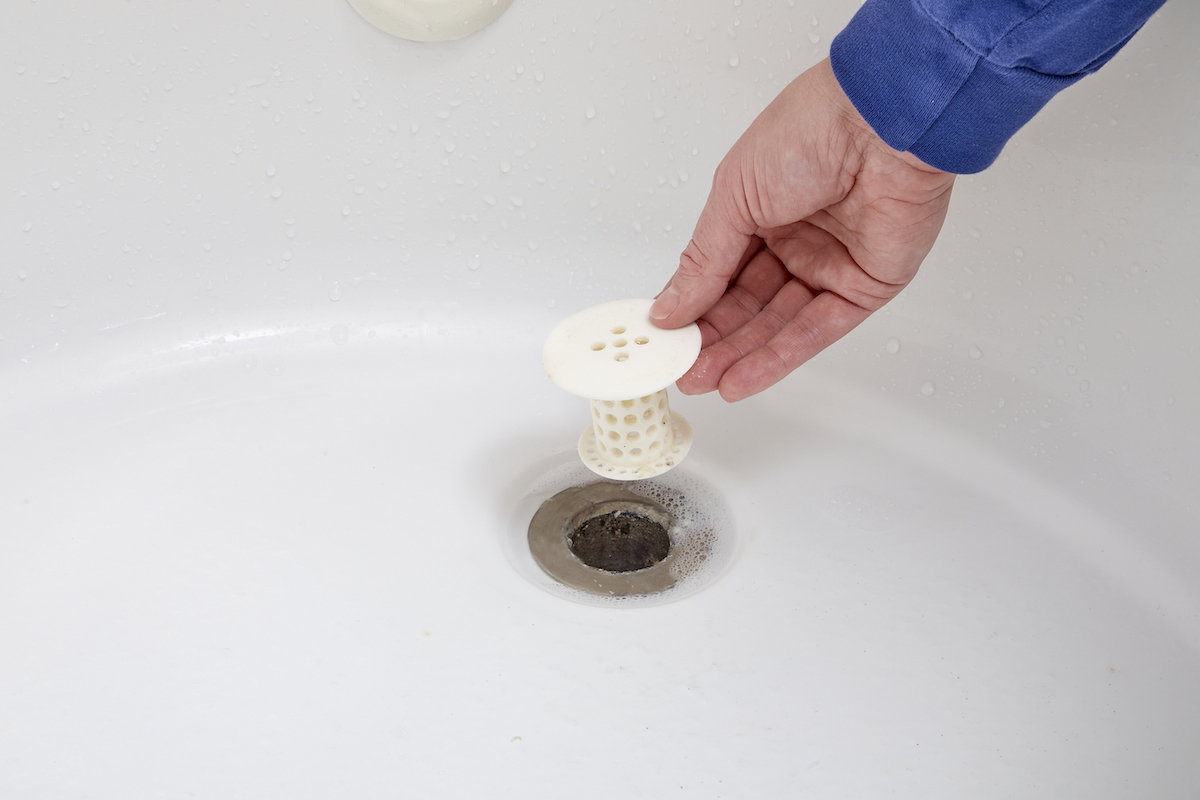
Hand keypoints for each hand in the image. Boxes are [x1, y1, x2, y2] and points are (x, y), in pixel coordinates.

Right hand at [650, 58, 955, 400]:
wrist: (880, 122)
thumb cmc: (809, 132)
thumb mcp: (732, 197)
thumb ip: (703, 261)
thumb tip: (666, 308)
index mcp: (760, 210)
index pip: (720, 272)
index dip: (693, 306)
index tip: (663, 339)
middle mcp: (796, 239)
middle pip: (748, 304)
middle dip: (712, 340)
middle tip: (679, 371)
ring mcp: (832, 264)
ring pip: (779, 323)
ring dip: (740, 355)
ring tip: (701, 382)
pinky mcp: (866, 285)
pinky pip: (819, 329)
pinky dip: (780, 356)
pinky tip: (742, 378)